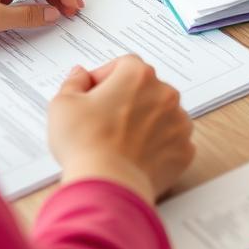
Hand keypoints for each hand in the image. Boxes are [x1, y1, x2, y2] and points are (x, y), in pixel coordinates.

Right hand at [48, 55, 195, 202]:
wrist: (107, 183)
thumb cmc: (84, 142)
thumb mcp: (64, 104)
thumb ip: (74, 82)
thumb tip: (81, 74)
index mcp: (138, 75)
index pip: (123, 66)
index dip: (105, 79)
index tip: (92, 96)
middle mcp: (165, 93)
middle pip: (145, 89)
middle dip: (127, 101)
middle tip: (104, 122)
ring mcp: (178, 121)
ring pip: (162, 115)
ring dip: (146, 122)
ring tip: (121, 142)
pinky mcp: (184, 149)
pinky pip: (172, 142)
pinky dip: (158, 147)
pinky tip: (137, 157)